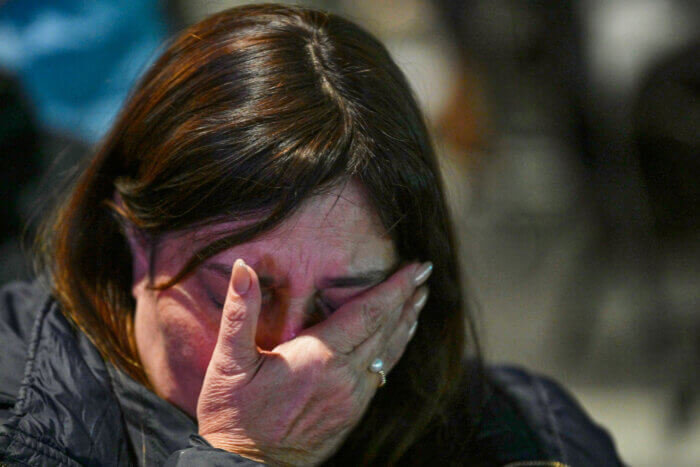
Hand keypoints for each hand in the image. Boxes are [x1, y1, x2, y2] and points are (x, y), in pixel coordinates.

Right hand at [196, 259, 431, 465]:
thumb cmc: (233, 416)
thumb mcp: (229, 362)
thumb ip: (240, 313)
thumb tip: (243, 268)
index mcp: (319, 357)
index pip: (369, 312)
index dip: (395, 287)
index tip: (417, 267)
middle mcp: (344, 376)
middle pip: (386, 329)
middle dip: (407, 299)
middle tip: (423, 275)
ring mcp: (352, 398)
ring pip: (389, 352)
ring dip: (406, 323)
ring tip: (420, 300)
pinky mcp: (351, 414)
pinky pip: (381, 373)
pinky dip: (394, 350)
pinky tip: (397, 341)